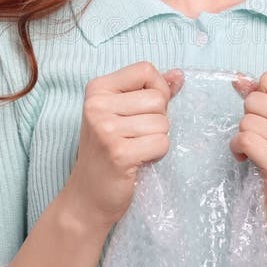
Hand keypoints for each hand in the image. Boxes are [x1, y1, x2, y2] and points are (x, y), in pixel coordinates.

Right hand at [62, 61, 184, 232]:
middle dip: (158, 120)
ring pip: (162, 123)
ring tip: (135, 149)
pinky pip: (161, 143)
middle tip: (135, 136)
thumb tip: (179, 75)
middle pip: (158, 98)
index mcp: (97, 89)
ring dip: (157, 139)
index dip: (157, 90)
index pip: (146, 70)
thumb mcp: (124, 114)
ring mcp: (106, 129)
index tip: (143, 111)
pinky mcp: (119, 153)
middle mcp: (97, 105)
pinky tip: (138, 161)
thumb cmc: (108, 152)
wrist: (87, 197)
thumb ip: (152, 91)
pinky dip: (157, 154)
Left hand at [230, 70, 266, 240]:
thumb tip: (238, 80)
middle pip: (255, 100)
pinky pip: (244, 140)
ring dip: (243, 136)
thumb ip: (264, 97)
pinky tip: (247, 159)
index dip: (261, 98)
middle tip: (264, 138)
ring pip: (247, 121)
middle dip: (250, 118)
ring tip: (258, 150)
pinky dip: (237, 149)